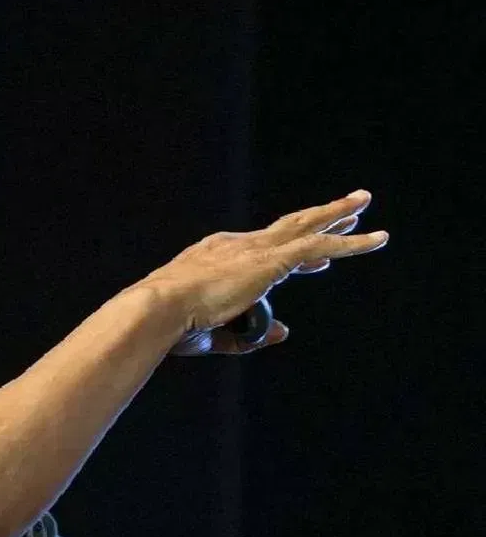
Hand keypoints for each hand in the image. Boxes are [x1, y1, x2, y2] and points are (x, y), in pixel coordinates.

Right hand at [133, 189, 388, 354]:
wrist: (161, 306)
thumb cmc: (174, 324)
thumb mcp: (217, 333)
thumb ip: (250, 334)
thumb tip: (284, 331)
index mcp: (216, 257)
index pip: (262, 249)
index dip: (291, 252)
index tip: (314, 260)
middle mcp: (238, 245)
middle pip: (288, 226)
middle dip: (318, 216)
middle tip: (346, 208)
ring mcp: (256, 249)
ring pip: (307, 225)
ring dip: (339, 214)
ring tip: (363, 202)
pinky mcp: (272, 260)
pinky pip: (320, 245)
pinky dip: (351, 242)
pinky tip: (376, 239)